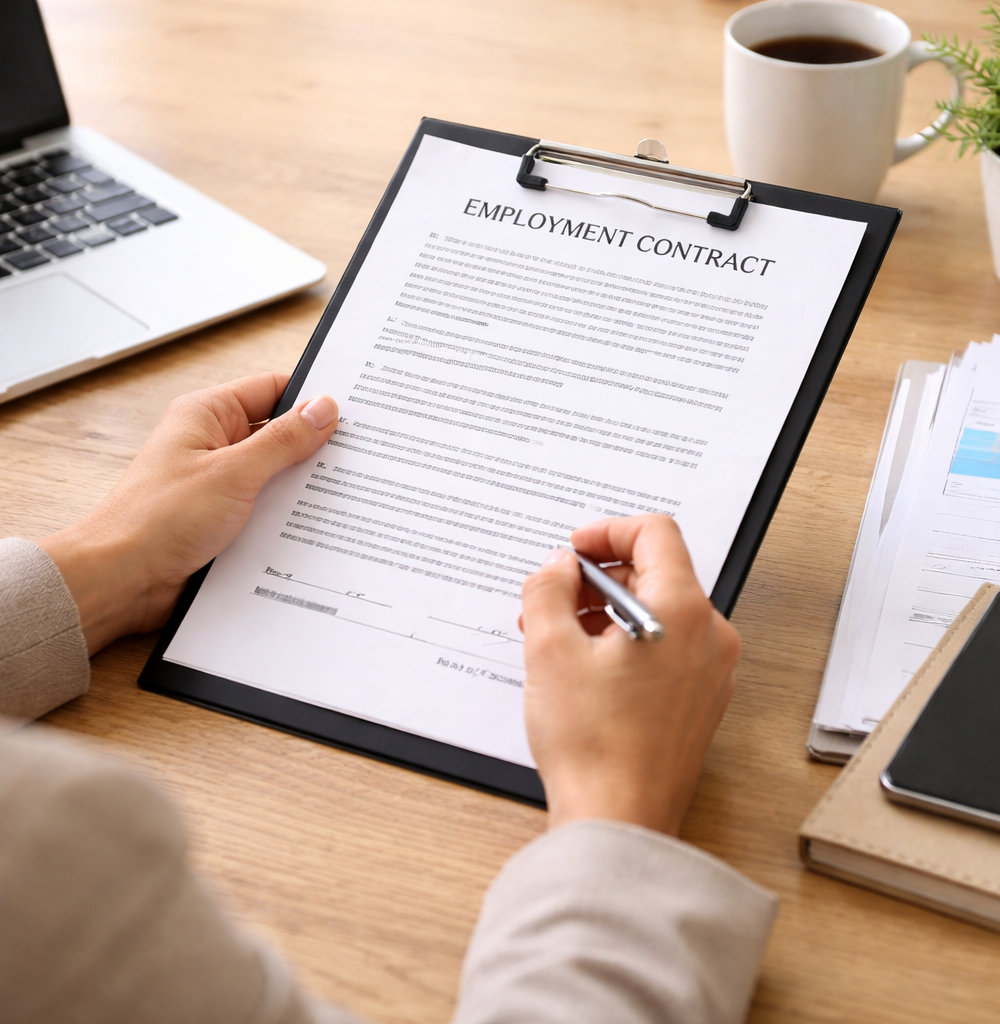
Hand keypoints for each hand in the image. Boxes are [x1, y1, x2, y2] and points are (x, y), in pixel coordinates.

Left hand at [38, 373, 338, 654]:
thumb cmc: (157, 520)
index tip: (352, 413)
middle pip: (279, 433)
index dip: (311, 399)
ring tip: (341, 495)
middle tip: (356, 458)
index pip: (272, 389)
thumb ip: (282, 440)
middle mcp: (213, 444)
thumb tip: (323, 409)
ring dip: (301, 487)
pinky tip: (314, 527)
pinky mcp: (223, 519)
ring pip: (276, 475)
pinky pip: (267, 508)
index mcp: (208, 416)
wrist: (121, 581)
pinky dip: (288, 516)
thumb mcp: (232, 473)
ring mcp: (218, 482)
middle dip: (313, 448)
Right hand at [519, 515, 740, 836]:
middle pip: (656, 573)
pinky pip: (666, 648)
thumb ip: (547, 589)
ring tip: (559, 637)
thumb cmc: (593, 746)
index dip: (607, 530)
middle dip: (597, 579)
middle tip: (554, 599)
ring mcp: (710, 672)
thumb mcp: (549, 650)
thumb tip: (557, 568)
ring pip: (658, 612)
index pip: (654, 533)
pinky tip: (584, 668)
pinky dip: (626, 642)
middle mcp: (709, 637)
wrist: (618, 821)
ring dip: (606, 612)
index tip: (575, 549)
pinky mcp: (700, 701)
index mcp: (682, 611)